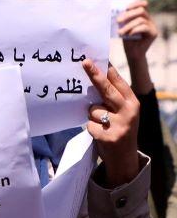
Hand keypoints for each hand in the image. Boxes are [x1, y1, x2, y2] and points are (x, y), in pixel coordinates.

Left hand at [84, 59, 141, 185]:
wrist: (124, 157)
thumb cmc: (119, 128)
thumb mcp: (123, 112)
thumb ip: (113, 98)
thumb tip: (96, 76)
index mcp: (133, 103)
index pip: (118, 83)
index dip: (106, 71)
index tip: (94, 59)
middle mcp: (129, 112)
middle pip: (107, 90)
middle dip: (95, 75)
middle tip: (85, 62)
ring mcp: (119, 125)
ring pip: (93, 110)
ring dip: (92, 116)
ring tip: (102, 124)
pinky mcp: (107, 136)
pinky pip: (89, 124)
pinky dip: (90, 128)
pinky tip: (100, 134)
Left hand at [119, 0, 157, 58]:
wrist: (132, 53)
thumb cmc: (126, 38)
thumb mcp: (124, 26)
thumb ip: (124, 19)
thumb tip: (116, 11)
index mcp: (142, 16)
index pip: (143, 4)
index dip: (135, 3)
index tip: (126, 8)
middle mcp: (149, 19)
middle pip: (141, 10)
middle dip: (128, 15)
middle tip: (118, 21)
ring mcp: (152, 26)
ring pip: (141, 20)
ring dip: (128, 25)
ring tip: (120, 32)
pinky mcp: (153, 33)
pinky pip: (144, 27)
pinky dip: (134, 30)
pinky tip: (129, 35)